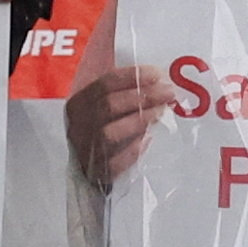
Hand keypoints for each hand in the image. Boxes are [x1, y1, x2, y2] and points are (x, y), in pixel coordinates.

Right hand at [68, 68, 163, 188]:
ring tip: (161, 112)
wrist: (86, 169)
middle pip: (109, 105)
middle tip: (168, 93)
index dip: (133, 77)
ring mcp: (86, 149)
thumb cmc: (100, 130)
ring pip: (109, 133)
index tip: (158, 74)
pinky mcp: (97, 172)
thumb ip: (121, 93)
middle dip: (143, 96)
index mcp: (79, 103)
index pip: (105, 83)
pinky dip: (132, 151)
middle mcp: (79, 125)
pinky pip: (114, 162)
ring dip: (139, 120)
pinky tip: (148, 140)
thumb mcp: (100, 108)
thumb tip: (157, 81)